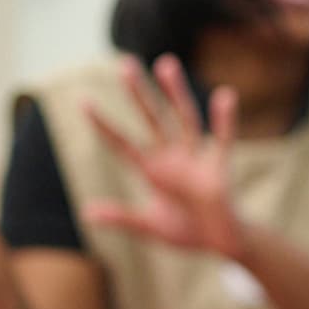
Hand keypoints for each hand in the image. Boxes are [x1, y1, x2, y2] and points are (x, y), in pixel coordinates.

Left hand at [81, 55, 246, 259]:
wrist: (220, 244)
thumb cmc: (186, 231)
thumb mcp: (149, 226)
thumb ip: (121, 217)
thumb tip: (86, 213)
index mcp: (152, 171)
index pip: (123, 144)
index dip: (104, 126)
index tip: (83, 102)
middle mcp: (172, 158)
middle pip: (153, 120)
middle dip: (140, 95)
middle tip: (126, 65)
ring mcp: (195, 160)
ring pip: (184, 120)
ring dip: (175, 94)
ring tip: (165, 65)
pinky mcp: (218, 169)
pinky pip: (223, 141)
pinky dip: (224, 120)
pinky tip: (225, 96)